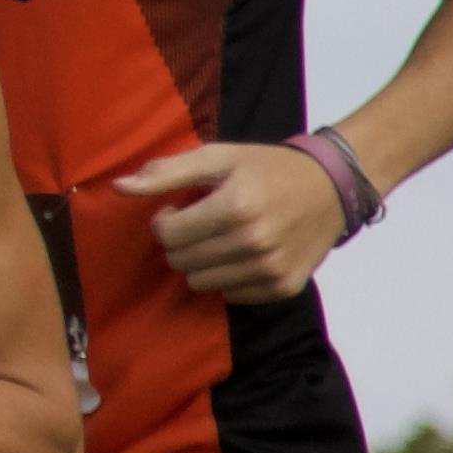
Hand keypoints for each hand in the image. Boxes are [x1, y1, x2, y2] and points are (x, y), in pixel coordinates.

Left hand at [119, 139, 347, 304]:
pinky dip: (229, 277)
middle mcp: (254, 242)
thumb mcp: (219, 157)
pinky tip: (244, 254)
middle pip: (181, 261)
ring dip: (202, 262)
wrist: (334, 187)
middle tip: (203, 223)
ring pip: (201, 283)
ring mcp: (270, 269)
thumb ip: (167, 172)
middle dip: (182, 242)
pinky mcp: (283, 287)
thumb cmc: (268, 168)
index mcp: (235, 207)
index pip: (168, 235)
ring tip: (222, 237)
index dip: (166, 221)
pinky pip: (230, 295)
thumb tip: (118, 188)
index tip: (181, 209)